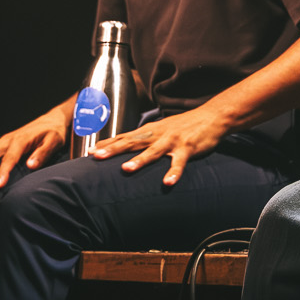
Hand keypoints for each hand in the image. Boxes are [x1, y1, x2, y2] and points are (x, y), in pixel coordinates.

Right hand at [0, 100, 70, 188]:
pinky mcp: (3, 142)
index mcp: (21, 140)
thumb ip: (43, 153)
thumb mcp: (54, 141)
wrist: (53, 119)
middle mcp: (9, 139)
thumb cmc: (55, 132)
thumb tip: (31, 165)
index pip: (10, 158)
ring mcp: (4, 140)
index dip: (3, 172)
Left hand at [90, 102, 231, 185]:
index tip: (88, 153)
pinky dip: (174, 172)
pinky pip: (179, 162)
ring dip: (140, 160)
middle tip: (96, 157)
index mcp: (149, 131)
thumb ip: (141, 138)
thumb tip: (119, 146)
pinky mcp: (188, 148)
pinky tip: (167, 183)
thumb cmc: (183, 125)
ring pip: (153, 151)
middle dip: (113, 150)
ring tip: (126, 170)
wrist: (212, 116)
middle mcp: (157, 134)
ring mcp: (172, 141)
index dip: (106, 145)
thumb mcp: (159, 129)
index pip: (123, 137)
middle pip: (132, 142)